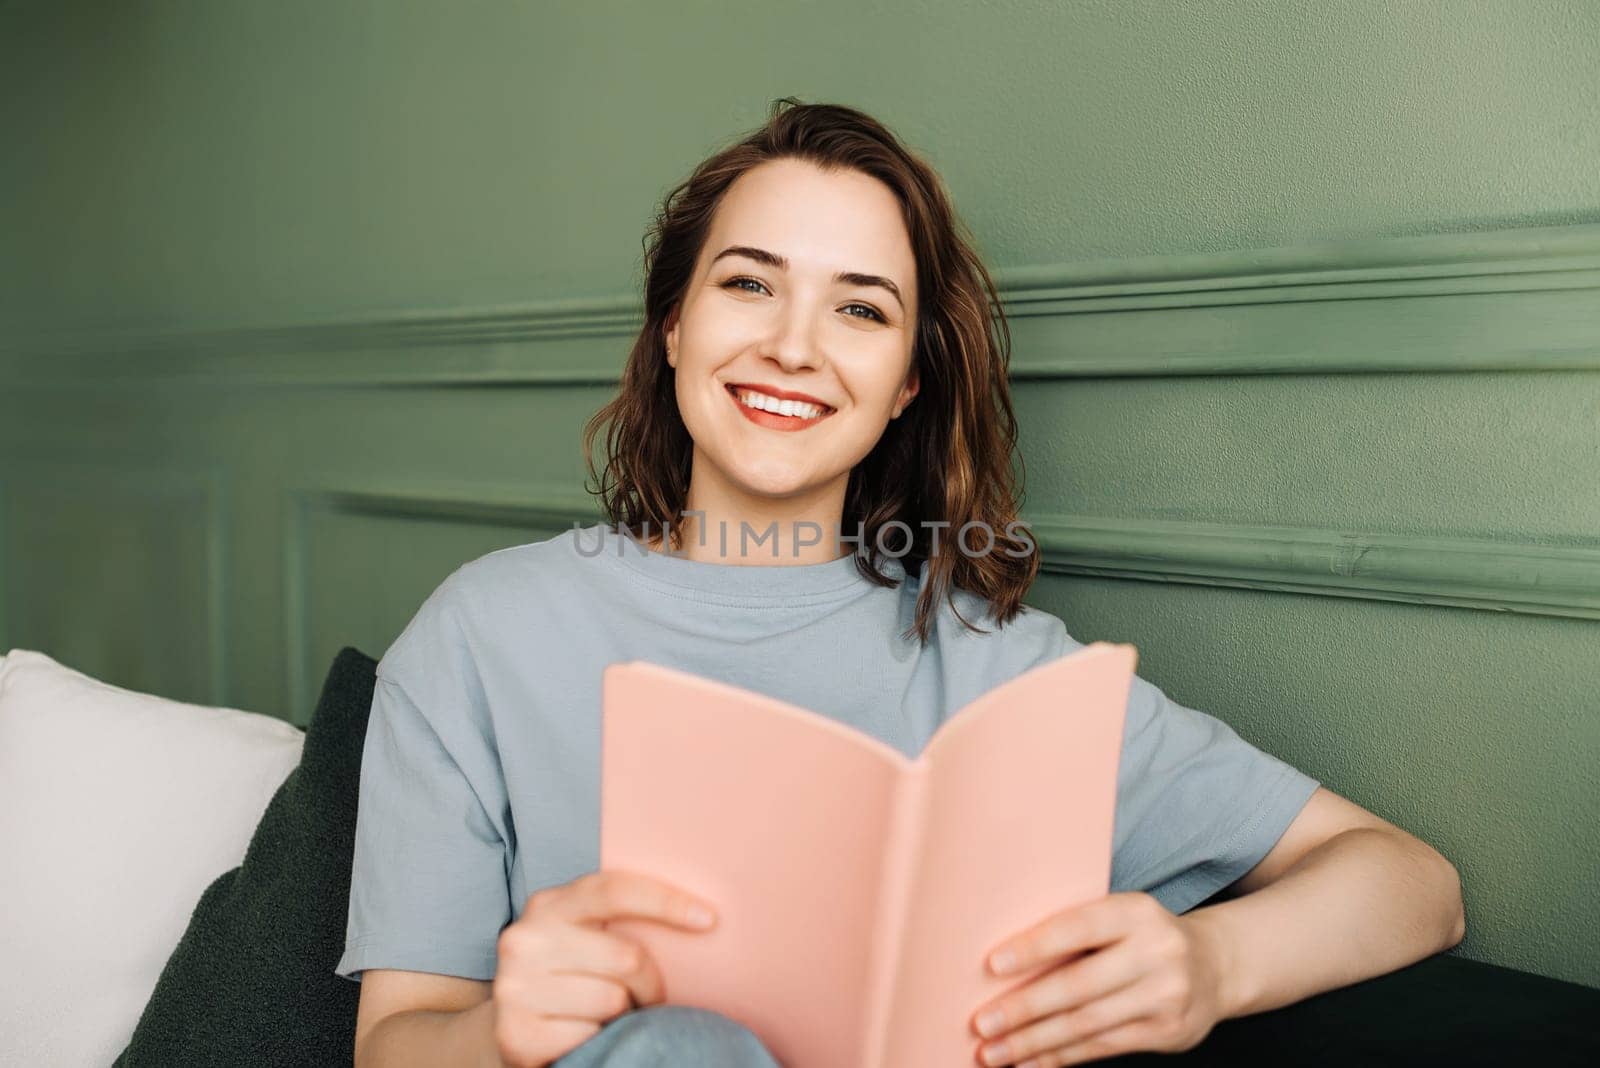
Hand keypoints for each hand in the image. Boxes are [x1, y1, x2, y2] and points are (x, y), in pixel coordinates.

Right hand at [490, 869, 718, 1067]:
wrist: (510, 1030)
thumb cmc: (568, 979)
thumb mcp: (583, 937)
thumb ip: (617, 921)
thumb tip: (701, 916)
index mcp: (548, 905)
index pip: (614, 890)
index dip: (666, 901)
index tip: (708, 919)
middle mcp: (523, 939)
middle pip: (626, 956)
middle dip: (649, 983)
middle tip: (645, 996)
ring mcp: (514, 987)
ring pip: (612, 1000)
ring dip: (623, 1015)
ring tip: (605, 1015)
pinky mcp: (515, 1034)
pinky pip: (589, 1036)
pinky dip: (597, 1041)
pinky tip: (582, 1035)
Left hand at [968, 892, 1226, 1066]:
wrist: (1215, 966)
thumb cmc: (1141, 937)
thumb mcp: (1119, 917)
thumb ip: (1076, 931)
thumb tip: (1001, 964)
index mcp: (1136, 911)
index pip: (1077, 927)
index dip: (1034, 947)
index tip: (991, 965)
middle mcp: (1156, 951)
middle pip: (1078, 985)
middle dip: (1024, 1009)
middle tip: (981, 1023)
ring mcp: (1167, 995)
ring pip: (1086, 1024)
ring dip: (1033, 1042)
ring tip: (992, 1052)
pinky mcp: (1168, 1032)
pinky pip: (1103, 1048)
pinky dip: (1060, 1057)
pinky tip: (1029, 1061)